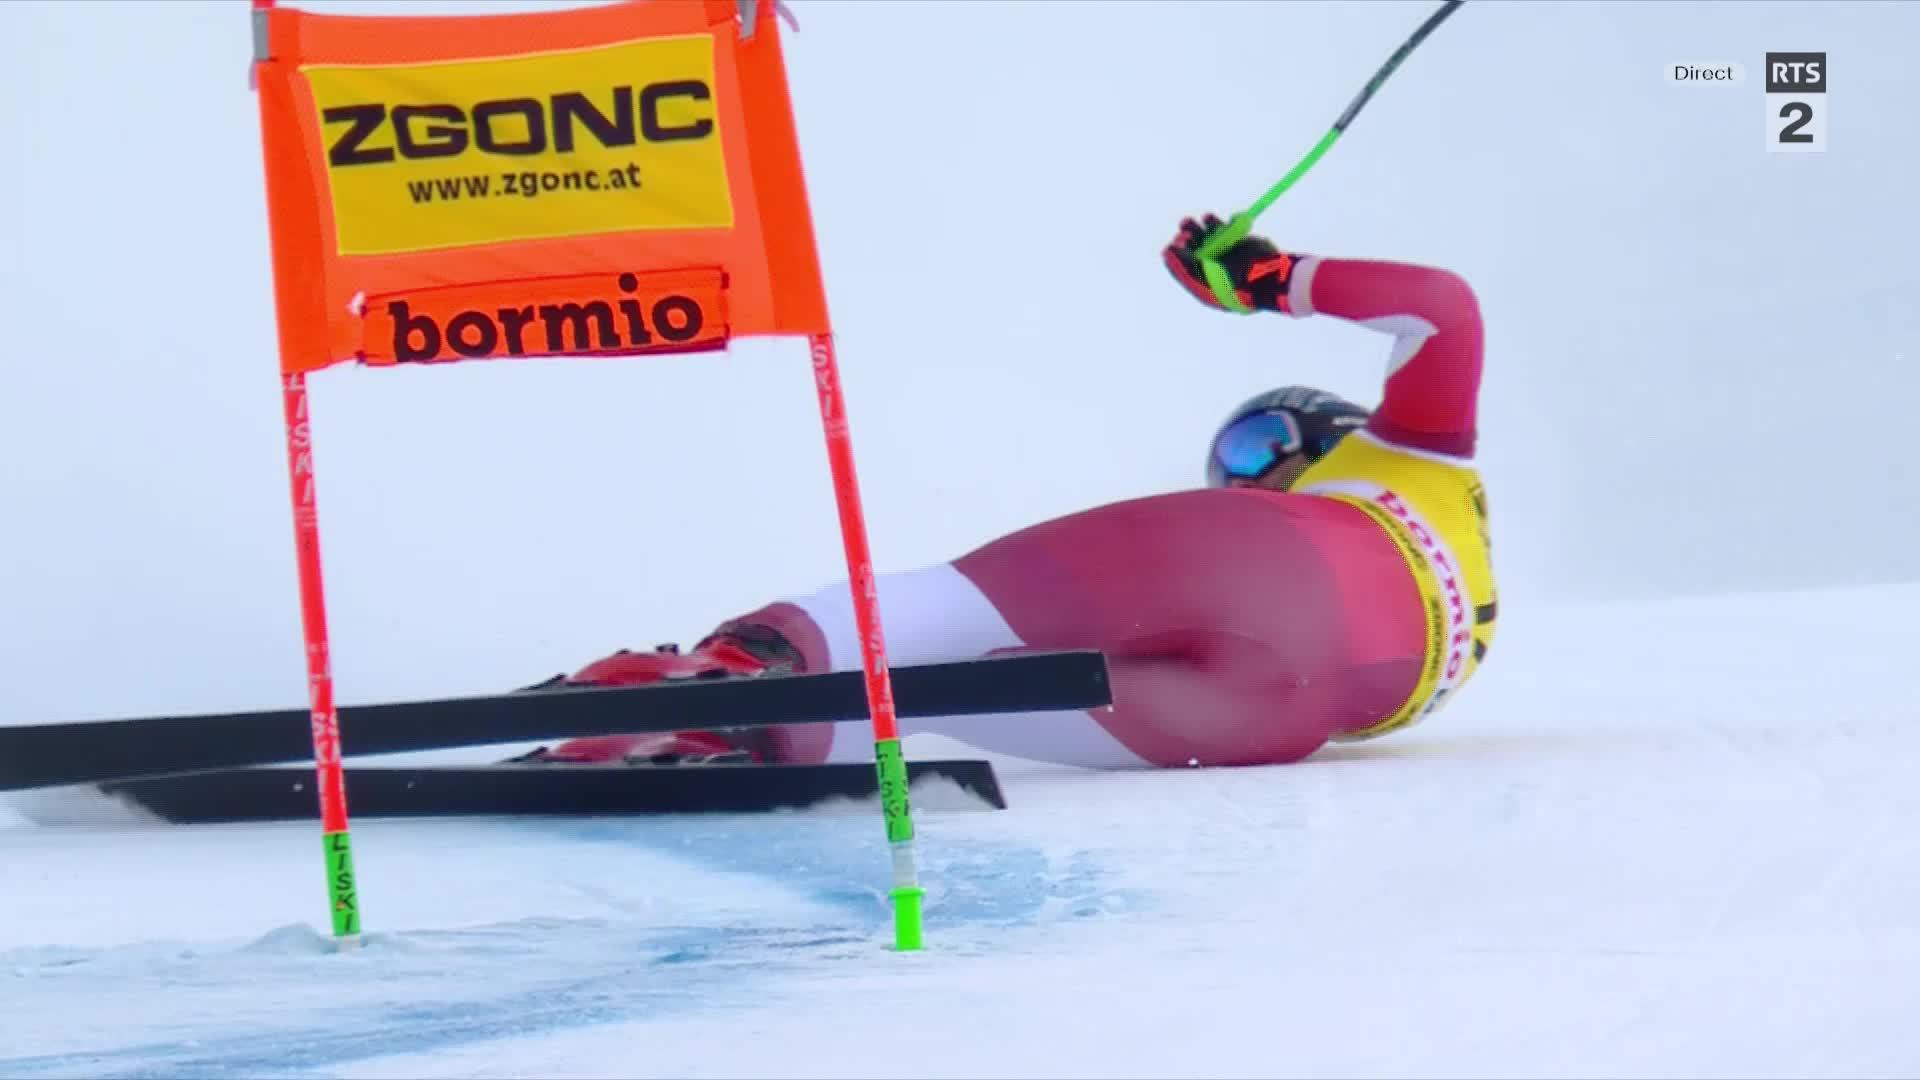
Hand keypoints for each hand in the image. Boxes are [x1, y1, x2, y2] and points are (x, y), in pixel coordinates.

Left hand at [1162, 214, 1302, 314]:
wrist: (1268, 280)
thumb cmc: (1233, 284)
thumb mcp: (1202, 278)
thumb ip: (1183, 266)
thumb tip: (1166, 252)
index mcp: (1205, 286)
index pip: (1185, 268)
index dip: (1178, 254)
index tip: (1177, 242)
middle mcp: (1216, 272)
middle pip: (1195, 251)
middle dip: (1188, 238)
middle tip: (1186, 228)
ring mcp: (1229, 257)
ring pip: (1208, 238)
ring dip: (1198, 228)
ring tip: (1192, 221)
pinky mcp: (1242, 244)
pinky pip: (1224, 230)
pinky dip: (1215, 223)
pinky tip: (1209, 219)